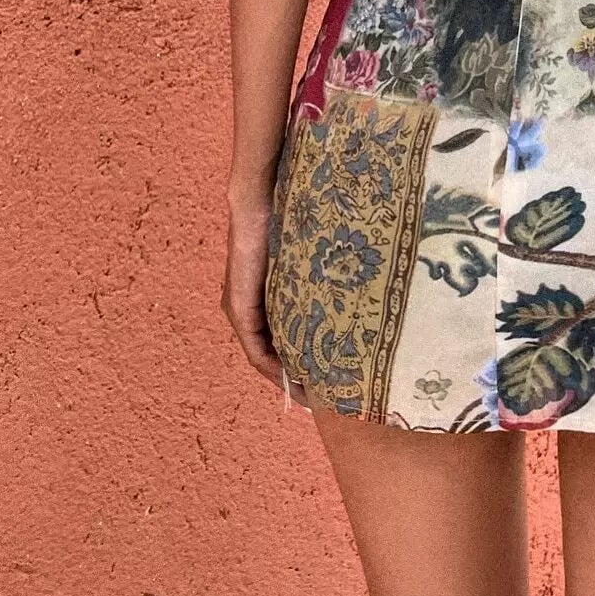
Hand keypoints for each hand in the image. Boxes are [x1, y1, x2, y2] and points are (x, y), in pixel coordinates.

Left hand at [221, 191, 309, 408]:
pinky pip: (255, 349)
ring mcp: (242, 310)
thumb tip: (354, 280)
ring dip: (286, 376)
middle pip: (274, 353)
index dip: (304, 364)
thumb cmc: (289, 216)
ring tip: (313, 395)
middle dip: (298, 377)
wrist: (259, 199)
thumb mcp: (308, 256)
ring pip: (264, 355)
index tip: (328, 381)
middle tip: (326, 396)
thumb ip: (318, 275)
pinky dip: (273, 367)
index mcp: (268, 296)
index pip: (284, 339)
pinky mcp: (240, 308)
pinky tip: (291, 379)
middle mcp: (250, 308)